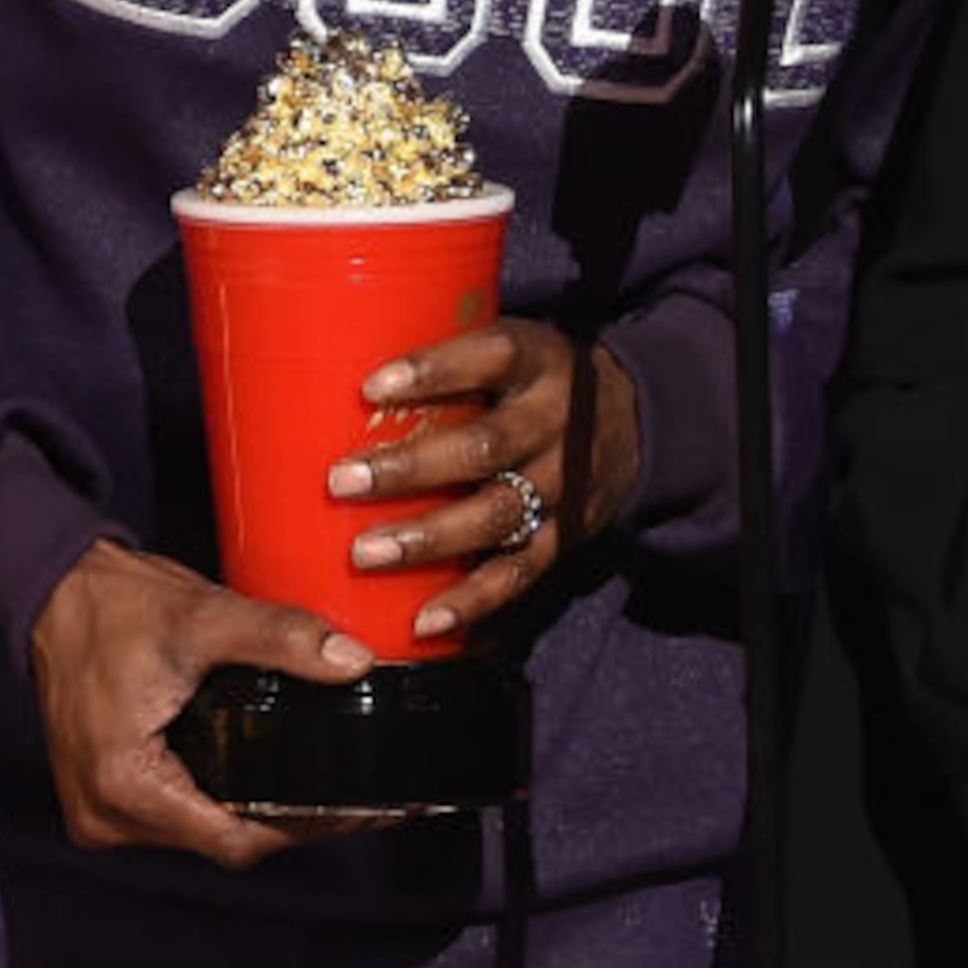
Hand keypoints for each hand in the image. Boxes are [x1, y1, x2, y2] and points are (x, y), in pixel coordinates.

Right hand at [25, 539, 373, 868]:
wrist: (52, 591)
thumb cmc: (113, 605)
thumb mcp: (206, 617)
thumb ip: (282, 638)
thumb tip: (352, 660)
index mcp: (125, 786)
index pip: (235, 839)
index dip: (303, 827)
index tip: (358, 811)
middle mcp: (106, 816)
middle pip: (221, 841)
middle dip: (288, 818)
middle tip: (354, 795)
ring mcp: (100, 811)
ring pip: (200, 832)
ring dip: (253, 810)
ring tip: (316, 783)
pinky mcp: (104, 796)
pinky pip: (177, 815)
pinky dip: (219, 797)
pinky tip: (261, 773)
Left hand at [325, 317, 641, 643]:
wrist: (635, 422)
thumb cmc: (536, 381)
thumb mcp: (513, 346)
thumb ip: (449, 353)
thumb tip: (332, 351)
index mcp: (538, 363)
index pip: (491, 356)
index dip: (432, 370)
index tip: (369, 385)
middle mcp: (553, 423)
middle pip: (484, 446)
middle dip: (409, 468)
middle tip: (340, 481)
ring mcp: (561, 484)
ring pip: (495, 514)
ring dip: (428, 537)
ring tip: (364, 552)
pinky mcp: (563, 536)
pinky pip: (517, 573)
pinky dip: (471, 601)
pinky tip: (423, 621)